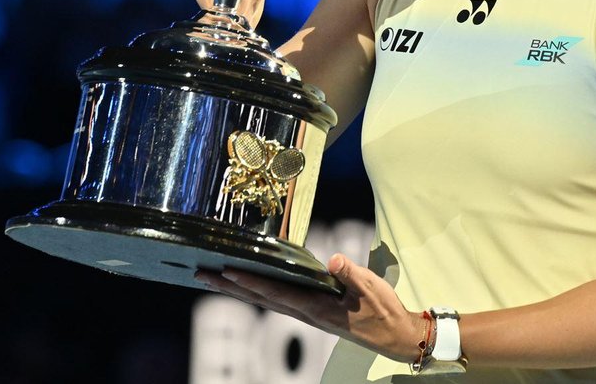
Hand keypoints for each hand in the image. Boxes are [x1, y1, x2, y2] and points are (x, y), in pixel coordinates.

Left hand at [194, 254, 423, 362]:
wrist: (393, 335)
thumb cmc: (383, 311)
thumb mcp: (371, 289)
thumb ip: (351, 275)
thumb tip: (332, 259)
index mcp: (317, 307)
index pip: (276, 293)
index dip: (251, 281)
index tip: (227, 270)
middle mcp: (305, 313)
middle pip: (260, 298)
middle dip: (230, 286)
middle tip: (201, 273)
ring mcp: (306, 314)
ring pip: (264, 301)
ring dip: (238, 290)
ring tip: (213, 278)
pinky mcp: (311, 312)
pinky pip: (276, 301)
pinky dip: (257, 292)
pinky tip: (248, 287)